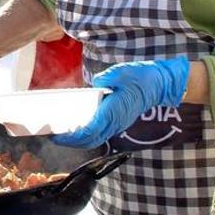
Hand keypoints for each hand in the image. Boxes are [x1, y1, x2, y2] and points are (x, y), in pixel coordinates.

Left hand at [51, 57, 189, 148]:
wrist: (159, 84)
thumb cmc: (140, 78)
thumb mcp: (121, 73)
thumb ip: (107, 78)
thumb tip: (96, 82)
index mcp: (113, 112)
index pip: (89, 131)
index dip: (72, 137)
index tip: (58, 136)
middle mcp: (115, 122)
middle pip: (90, 140)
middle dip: (71, 142)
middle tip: (55, 137)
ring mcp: (118, 124)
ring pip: (95, 139)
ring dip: (78, 140)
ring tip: (63, 135)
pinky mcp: (118, 122)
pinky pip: (100, 134)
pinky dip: (87, 136)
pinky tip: (77, 129)